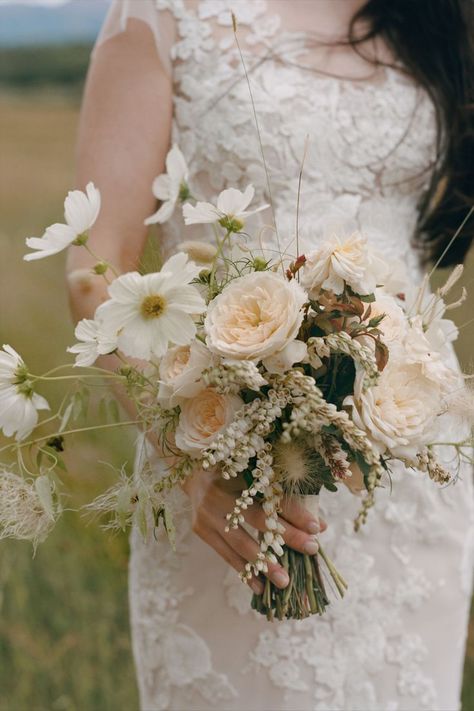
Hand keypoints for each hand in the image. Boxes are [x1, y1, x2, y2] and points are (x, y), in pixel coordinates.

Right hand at [182, 467, 326, 594]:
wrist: (194, 475)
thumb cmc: (235, 474)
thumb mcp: (258, 478)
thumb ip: (286, 500)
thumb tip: (319, 526)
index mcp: (237, 475)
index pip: (271, 497)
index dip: (295, 512)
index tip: (316, 528)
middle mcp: (222, 494)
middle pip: (258, 520)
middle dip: (287, 537)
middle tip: (310, 550)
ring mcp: (209, 514)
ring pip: (241, 543)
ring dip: (264, 564)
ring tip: (284, 580)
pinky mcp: (202, 530)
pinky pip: (226, 555)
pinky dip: (244, 572)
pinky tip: (259, 587)